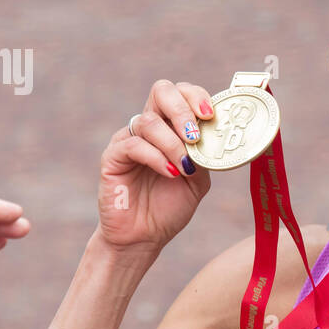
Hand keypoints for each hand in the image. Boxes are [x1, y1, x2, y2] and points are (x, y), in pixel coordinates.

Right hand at [97, 79, 215, 254]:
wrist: (145, 237)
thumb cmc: (169, 207)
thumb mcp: (198, 180)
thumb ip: (205, 157)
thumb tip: (215, 137)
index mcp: (170, 127)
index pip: (181, 93)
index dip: (196, 97)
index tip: (210, 116)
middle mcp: (149, 127)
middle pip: (162, 91)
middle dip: (182, 109)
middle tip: (194, 135)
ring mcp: (129, 140)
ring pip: (149, 121)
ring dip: (172, 142)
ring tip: (184, 166)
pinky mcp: (113, 157)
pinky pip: (133, 145)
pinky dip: (156, 157)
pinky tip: (170, 172)